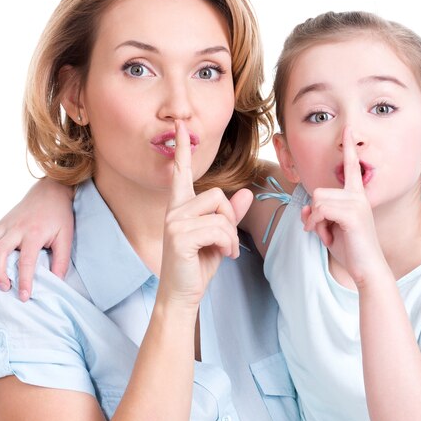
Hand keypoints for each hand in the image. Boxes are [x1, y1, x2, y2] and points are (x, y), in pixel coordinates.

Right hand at [0, 179, 73, 300]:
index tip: (23, 296)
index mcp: (33, 233)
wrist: (50, 191)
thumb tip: (57, 281)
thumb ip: (62, 259)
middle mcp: (15, 229)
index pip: (26, 261)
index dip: (24, 280)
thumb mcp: (66, 236)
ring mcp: (3, 226)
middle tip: (4, 289)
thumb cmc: (59, 216)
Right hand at [158, 121, 252, 306]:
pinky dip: (228, 244)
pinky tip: (223, 256)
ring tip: (225, 251)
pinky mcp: (179, 235)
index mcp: (180, 207)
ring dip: (231, 235)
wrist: (182, 295)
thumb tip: (247, 194)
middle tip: (228, 241)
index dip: (183, 149)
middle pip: (217, 194)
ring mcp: (174, 222)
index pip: (181, 172)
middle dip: (231, 219)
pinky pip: (218, 229)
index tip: (180, 125)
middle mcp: (174, 210)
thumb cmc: (197, 265)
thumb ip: (230, 214)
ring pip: (220, 212)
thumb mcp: (219, 237)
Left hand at [301, 126, 383, 285]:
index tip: (349, 128)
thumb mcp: (330, 229)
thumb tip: (308, 206)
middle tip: (320, 229)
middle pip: (318, 191)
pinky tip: (322, 235)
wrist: (367, 269)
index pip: (351, 168)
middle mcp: (358, 196)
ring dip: (313, 220)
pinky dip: (315, 223)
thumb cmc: (351, 250)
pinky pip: (321, 210)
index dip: (350, 148)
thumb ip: (319, 214)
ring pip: (317, 200)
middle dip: (313, 213)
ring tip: (323, 234)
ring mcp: (357, 204)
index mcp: (356, 196)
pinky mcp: (352, 214)